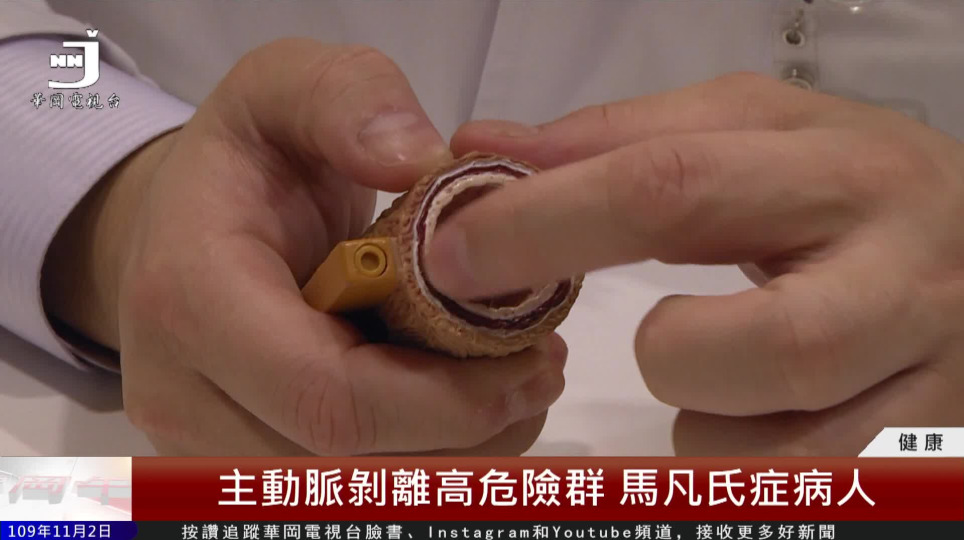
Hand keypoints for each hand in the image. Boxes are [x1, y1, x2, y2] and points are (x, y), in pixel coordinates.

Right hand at [42, 39, 566, 455]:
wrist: (183, 224)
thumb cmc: (244, 158)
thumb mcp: (288, 86)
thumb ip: (351, 101)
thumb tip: (426, 161)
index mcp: (193, 299)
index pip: (328, 399)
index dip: (445, 402)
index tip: (529, 360)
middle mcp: (183, 394)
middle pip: (346, 467)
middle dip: (467, 434)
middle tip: (542, 371)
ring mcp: (202, 442)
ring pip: (349, 492)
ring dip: (455, 454)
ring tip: (518, 382)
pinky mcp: (237, 461)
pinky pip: (343, 487)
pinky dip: (424, 457)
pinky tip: (470, 403)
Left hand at [426, 72, 963, 455]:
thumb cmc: (849, 185)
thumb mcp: (753, 131)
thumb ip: (618, 136)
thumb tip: (483, 149)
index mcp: (841, 172)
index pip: (670, 189)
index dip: (545, 225)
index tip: (451, 253)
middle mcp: (902, 280)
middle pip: (752, 345)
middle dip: (661, 351)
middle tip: (647, 334)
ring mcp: (930, 380)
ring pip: (782, 451)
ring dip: (709, 420)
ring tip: (729, 366)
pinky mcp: (929, 446)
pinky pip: (805, 488)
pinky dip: (748, 460)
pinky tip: (766, 412)